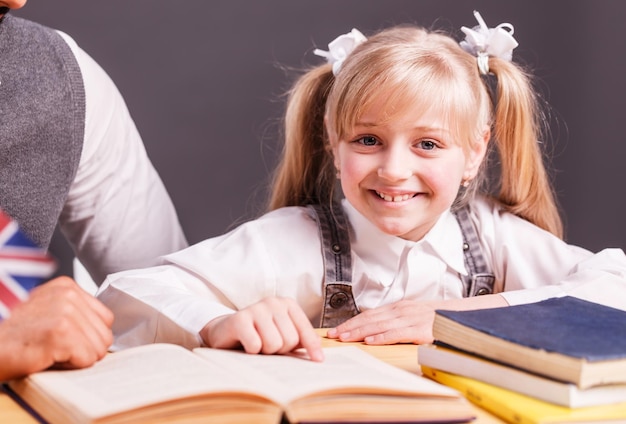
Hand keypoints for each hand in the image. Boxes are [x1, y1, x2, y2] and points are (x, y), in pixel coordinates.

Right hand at [0, 276, 113, 379]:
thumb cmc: (18, 339)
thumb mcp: (50, 312)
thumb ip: (78, 314)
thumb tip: (105, 332)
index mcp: (67, 286)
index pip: (106, 319)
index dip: (87, 336)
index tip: (62, 338)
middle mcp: (67, 294)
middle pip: (105, 335)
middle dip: (83, 349)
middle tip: (53, 347)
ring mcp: (65, 312)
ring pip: (99, 349)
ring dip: (75, 358)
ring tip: (49, 351)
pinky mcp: (60, 333)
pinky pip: (87, 359)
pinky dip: (69, 366)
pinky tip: (47, 358)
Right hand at [200, 297, 323, 361]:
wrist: (224, 330)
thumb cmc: (258, 334)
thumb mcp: (281, 334)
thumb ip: (299, 340)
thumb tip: (319, 356)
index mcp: (287, 304)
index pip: (305, 329)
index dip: (312, 347)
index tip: (318, 360)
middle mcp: (273, 302)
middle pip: (290, 340)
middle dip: (280, 350)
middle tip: (268, 346)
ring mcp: (256, 308)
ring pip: (273, 344)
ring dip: (264, 351)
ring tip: (257, 344)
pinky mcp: (239, 318)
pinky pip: (255, 345)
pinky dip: (251, 351)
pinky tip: (245, 344)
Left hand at [327, 299, 436, 344]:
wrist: (461, 315)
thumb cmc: (436, 319)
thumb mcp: (412, 316)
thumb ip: (395, 321)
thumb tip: (374, 330)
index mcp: (398, 308)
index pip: (370, 314)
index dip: (352, 322)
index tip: (337, 330)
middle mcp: (401, 311)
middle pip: (370, 318)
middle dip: (350, 327)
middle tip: (333, 335)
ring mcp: (410, 319)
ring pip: (379, 325)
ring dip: (360, 332)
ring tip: (345, 338)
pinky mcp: (420, 330)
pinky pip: (397, 333)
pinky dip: (382, 337)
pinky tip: (370, 341)